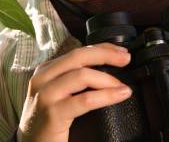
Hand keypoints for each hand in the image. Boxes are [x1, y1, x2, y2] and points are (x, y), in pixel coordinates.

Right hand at [17, 42, 132, 141]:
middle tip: (126, 60)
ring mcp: (46, 95)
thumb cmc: (47, 120)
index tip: (121, 51)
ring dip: (108, 79)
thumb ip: (73, 78)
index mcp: (45, 70)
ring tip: (122, 86)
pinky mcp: (53, 114)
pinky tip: (119, 95)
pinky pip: (85, 100)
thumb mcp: (57, 93)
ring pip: (82, 75)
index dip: (102, 48)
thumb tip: (106, 65)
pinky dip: (107, 96)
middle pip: (79, 57)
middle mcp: (43, 78)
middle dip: (106, 55)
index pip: (77, 51)